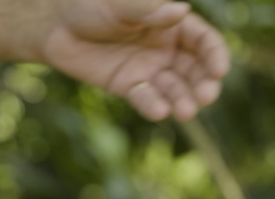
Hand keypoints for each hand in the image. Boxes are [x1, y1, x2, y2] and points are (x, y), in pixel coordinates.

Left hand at [41, 0, 229, 121]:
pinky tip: (159, 111)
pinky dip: (153, 106)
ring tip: (185, 111)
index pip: (203, 40)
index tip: (220, 70)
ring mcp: (149, 69)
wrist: (55, 26)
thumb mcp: (119, 3)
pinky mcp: (129, 87)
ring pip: (174, 88)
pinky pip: (146, 98)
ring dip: (183, 100)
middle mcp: (166, 48)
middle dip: (204, 84)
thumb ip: (148, 9)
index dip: (215, 55)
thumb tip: (181, 11)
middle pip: (196, 69)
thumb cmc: (89, 4)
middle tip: (206, 96)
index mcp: (171, 23)